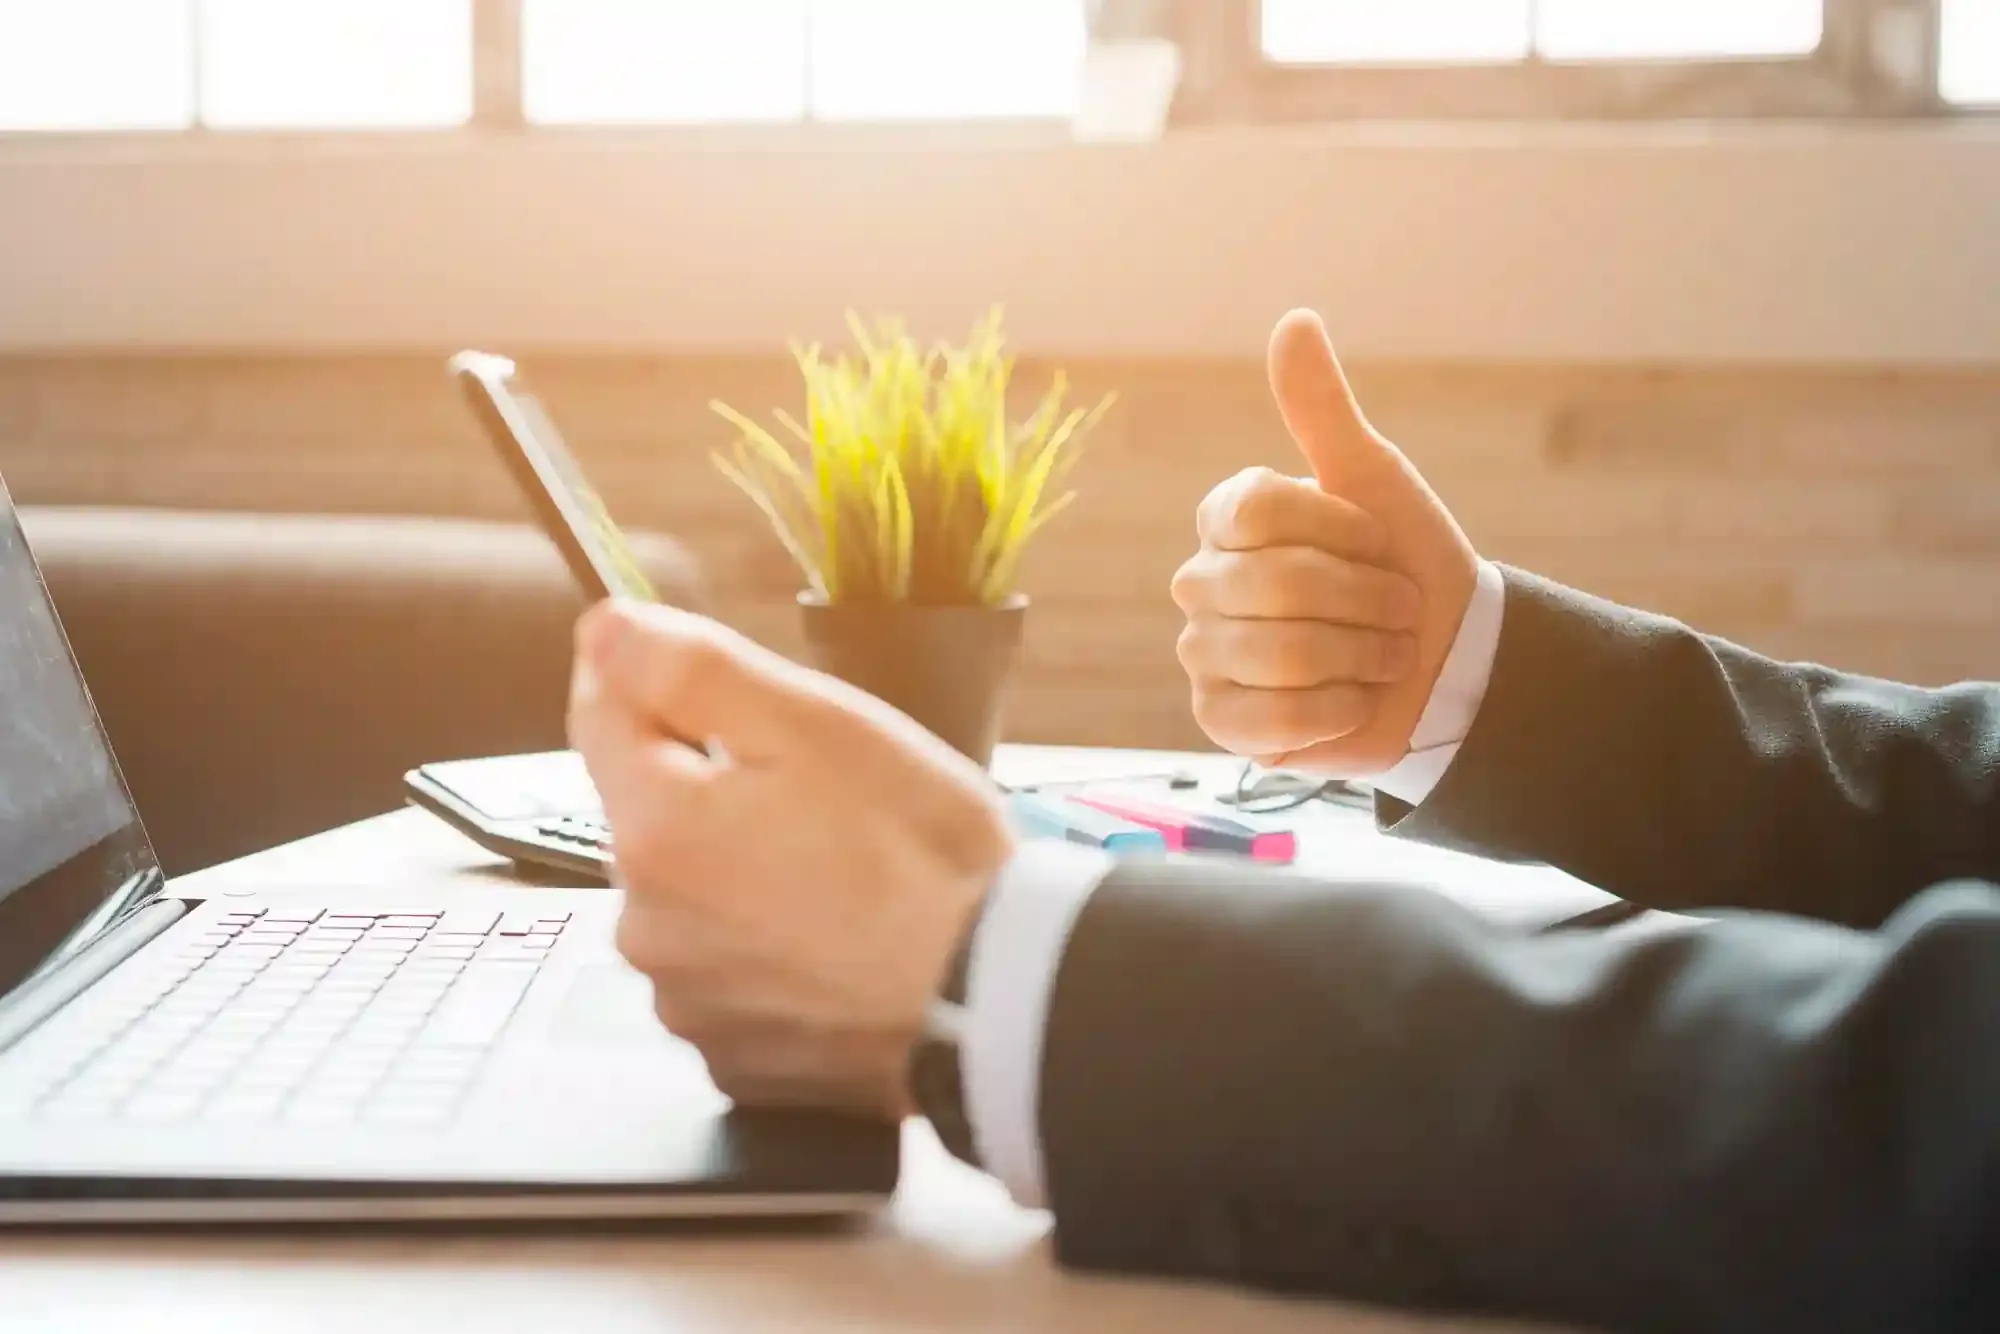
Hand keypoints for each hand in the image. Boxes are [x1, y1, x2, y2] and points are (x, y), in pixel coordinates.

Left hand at [566, 599, 1012, 1121]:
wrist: (999, 997)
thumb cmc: (921, 851)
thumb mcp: (819, 725)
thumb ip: (693, 669)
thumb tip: (601, 631)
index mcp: (655, 829)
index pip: (599, 714)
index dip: (653, 677)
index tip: (722, 681)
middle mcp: (645, 926)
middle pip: (650, 814)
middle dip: (713, 788)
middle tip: (824, 794)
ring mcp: (687, 1002)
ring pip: (689, 899)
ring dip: (738, 875)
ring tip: (842, 876)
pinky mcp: (732, 1058)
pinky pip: (728, 977)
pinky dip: (768, 953)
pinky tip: (838, 944)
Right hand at [1172, 309, 1479, 775]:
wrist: (1445, 663)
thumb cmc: (1406, 565)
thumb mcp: (1374, 480)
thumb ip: (1323, 410)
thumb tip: (1294, 320)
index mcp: (1228, 521)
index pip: (1257, 511)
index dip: (1339, 530)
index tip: (1381, 541)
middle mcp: (1201, 584)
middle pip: (1274, 585)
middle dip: (1364, 599)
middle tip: (1397, 609)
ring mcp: (1204, 656)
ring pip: (1280, 654)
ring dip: (1361, 656)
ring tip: (1384, 655)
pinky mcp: (1220, 721)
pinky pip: (1273, 717)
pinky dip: (1336, 712)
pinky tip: (1352, 702)